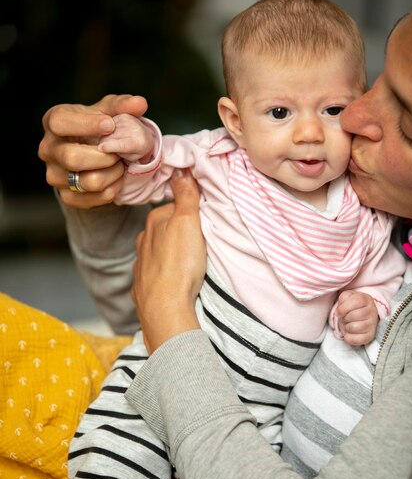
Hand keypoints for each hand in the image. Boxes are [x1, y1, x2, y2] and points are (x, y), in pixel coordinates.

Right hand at [38, 94, 147, 207]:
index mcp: (53, 122)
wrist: (94, 154)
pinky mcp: (66, 195)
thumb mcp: (109, 111)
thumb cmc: (99, 127)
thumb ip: (123, 106)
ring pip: (86, 182)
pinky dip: (111, 190)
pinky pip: (93, 199)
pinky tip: (116, 178)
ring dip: (112, 174)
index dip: (86, 124)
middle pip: (72, 158)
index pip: (60, 123)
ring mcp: (54, 175)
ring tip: (120, 165)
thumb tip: (140, 103)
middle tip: (119, 153)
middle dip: (105, 156)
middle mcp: (48, 149)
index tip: (110, 125)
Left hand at [131, 170, 205, 353]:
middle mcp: (143, 241)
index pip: (173, 207)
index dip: (190, 211)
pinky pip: (155, 273)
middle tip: (200, 240)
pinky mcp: (143, 286)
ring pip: (157, 251)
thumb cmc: (178, 264)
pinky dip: (163, 272)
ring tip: (188, 260)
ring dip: (170, 253)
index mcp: (153, 222)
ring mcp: (141, 264)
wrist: (165, 307)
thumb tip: (181, 170)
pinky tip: (173, 278)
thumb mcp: (187, 222)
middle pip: (164, 229)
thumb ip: (185, 196)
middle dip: (178, 232)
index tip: (203, 218)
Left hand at [335, 290, 378, 345]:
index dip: (343, 308)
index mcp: (366, 299)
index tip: (339, 312)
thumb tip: (340, 310)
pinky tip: (349, 333)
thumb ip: (344, 298)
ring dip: (346, 327)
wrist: (361, 316)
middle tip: (346, 318)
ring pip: (354, 327)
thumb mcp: (347, 297)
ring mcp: (372, 324)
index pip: (355, 302)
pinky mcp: (370, 336)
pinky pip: (355, 339)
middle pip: (353, 315)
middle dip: (345, 318)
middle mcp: (372, 311)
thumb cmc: (352, 306)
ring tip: (349, 324)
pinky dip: (348, 337)